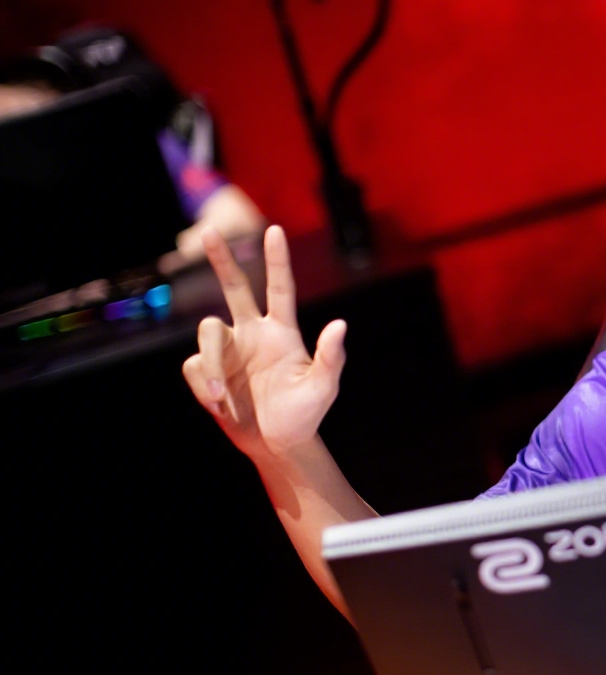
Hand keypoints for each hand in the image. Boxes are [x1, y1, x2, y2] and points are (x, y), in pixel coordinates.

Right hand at [182, 225, 346, 461]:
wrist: (278, 443)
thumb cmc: (305, 413)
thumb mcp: (324, 387)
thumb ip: (331, 357)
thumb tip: (340, 324)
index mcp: (282, 331)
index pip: (279, 288)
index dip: (277, 260)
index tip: (274, 230)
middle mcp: (253, 333)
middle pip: (235, 287)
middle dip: (223, 260)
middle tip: (211, 230)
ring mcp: (229, 350)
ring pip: (208, 332)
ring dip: (212, 363)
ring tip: (220, 395)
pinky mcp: (208, 370)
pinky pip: (195, 364)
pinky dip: (204, 384)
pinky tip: (219, 403)